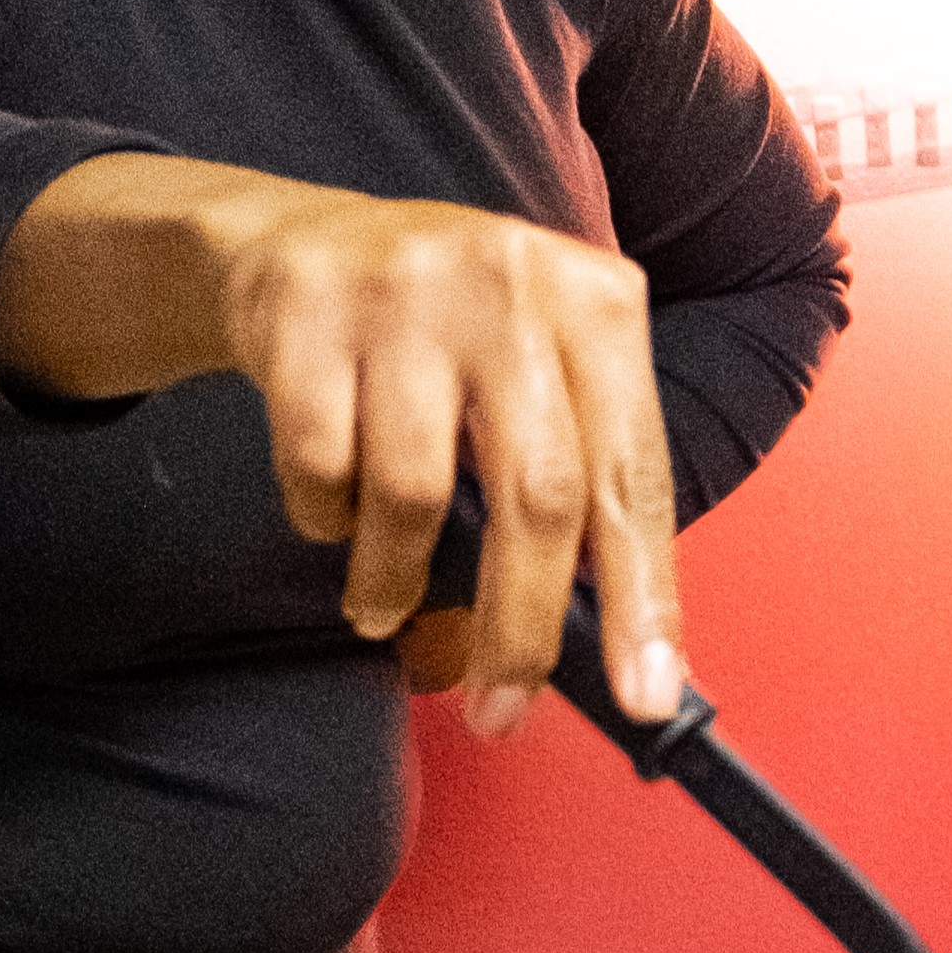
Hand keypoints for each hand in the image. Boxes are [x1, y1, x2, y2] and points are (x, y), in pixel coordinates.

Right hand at [0, 155, 687, 720]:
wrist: (303, 242)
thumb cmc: (449, 340)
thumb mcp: (534, 381)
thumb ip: (571, 492)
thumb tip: (599, 654)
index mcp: (599, 305)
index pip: (637, 477)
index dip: (645, 598)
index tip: (648, 697)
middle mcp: (516, 284)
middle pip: (539, 495)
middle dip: (522, 629)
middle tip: (500, 709)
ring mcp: (410, 291)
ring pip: (415, 495)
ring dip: (395, 582)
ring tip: (381, 602)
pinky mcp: (310, 310)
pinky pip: (321, 470)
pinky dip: (324, 518)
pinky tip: (332, 503)